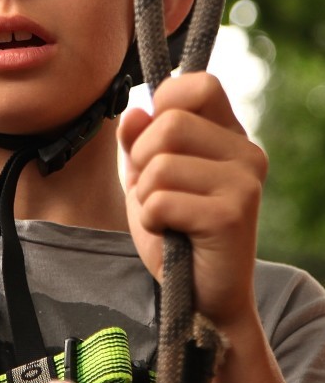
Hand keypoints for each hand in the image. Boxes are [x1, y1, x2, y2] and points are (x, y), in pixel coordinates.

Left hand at [119, 72, 267, 332]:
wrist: (202, 299)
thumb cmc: (175, 231)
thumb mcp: (147, 176)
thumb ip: (138, 140)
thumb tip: (136, 111)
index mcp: (229, 135)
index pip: (201, 84)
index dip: (166, 101)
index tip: (155, 136)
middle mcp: (246, 152)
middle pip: (171, 122)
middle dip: (143, 158)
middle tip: (156, 191)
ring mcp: (244, 182)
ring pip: (161, 163)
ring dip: (146, 195)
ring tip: (166, 216)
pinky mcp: (232, 214)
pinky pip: (161, 200)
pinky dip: (151, 220)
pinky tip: (172, 234)